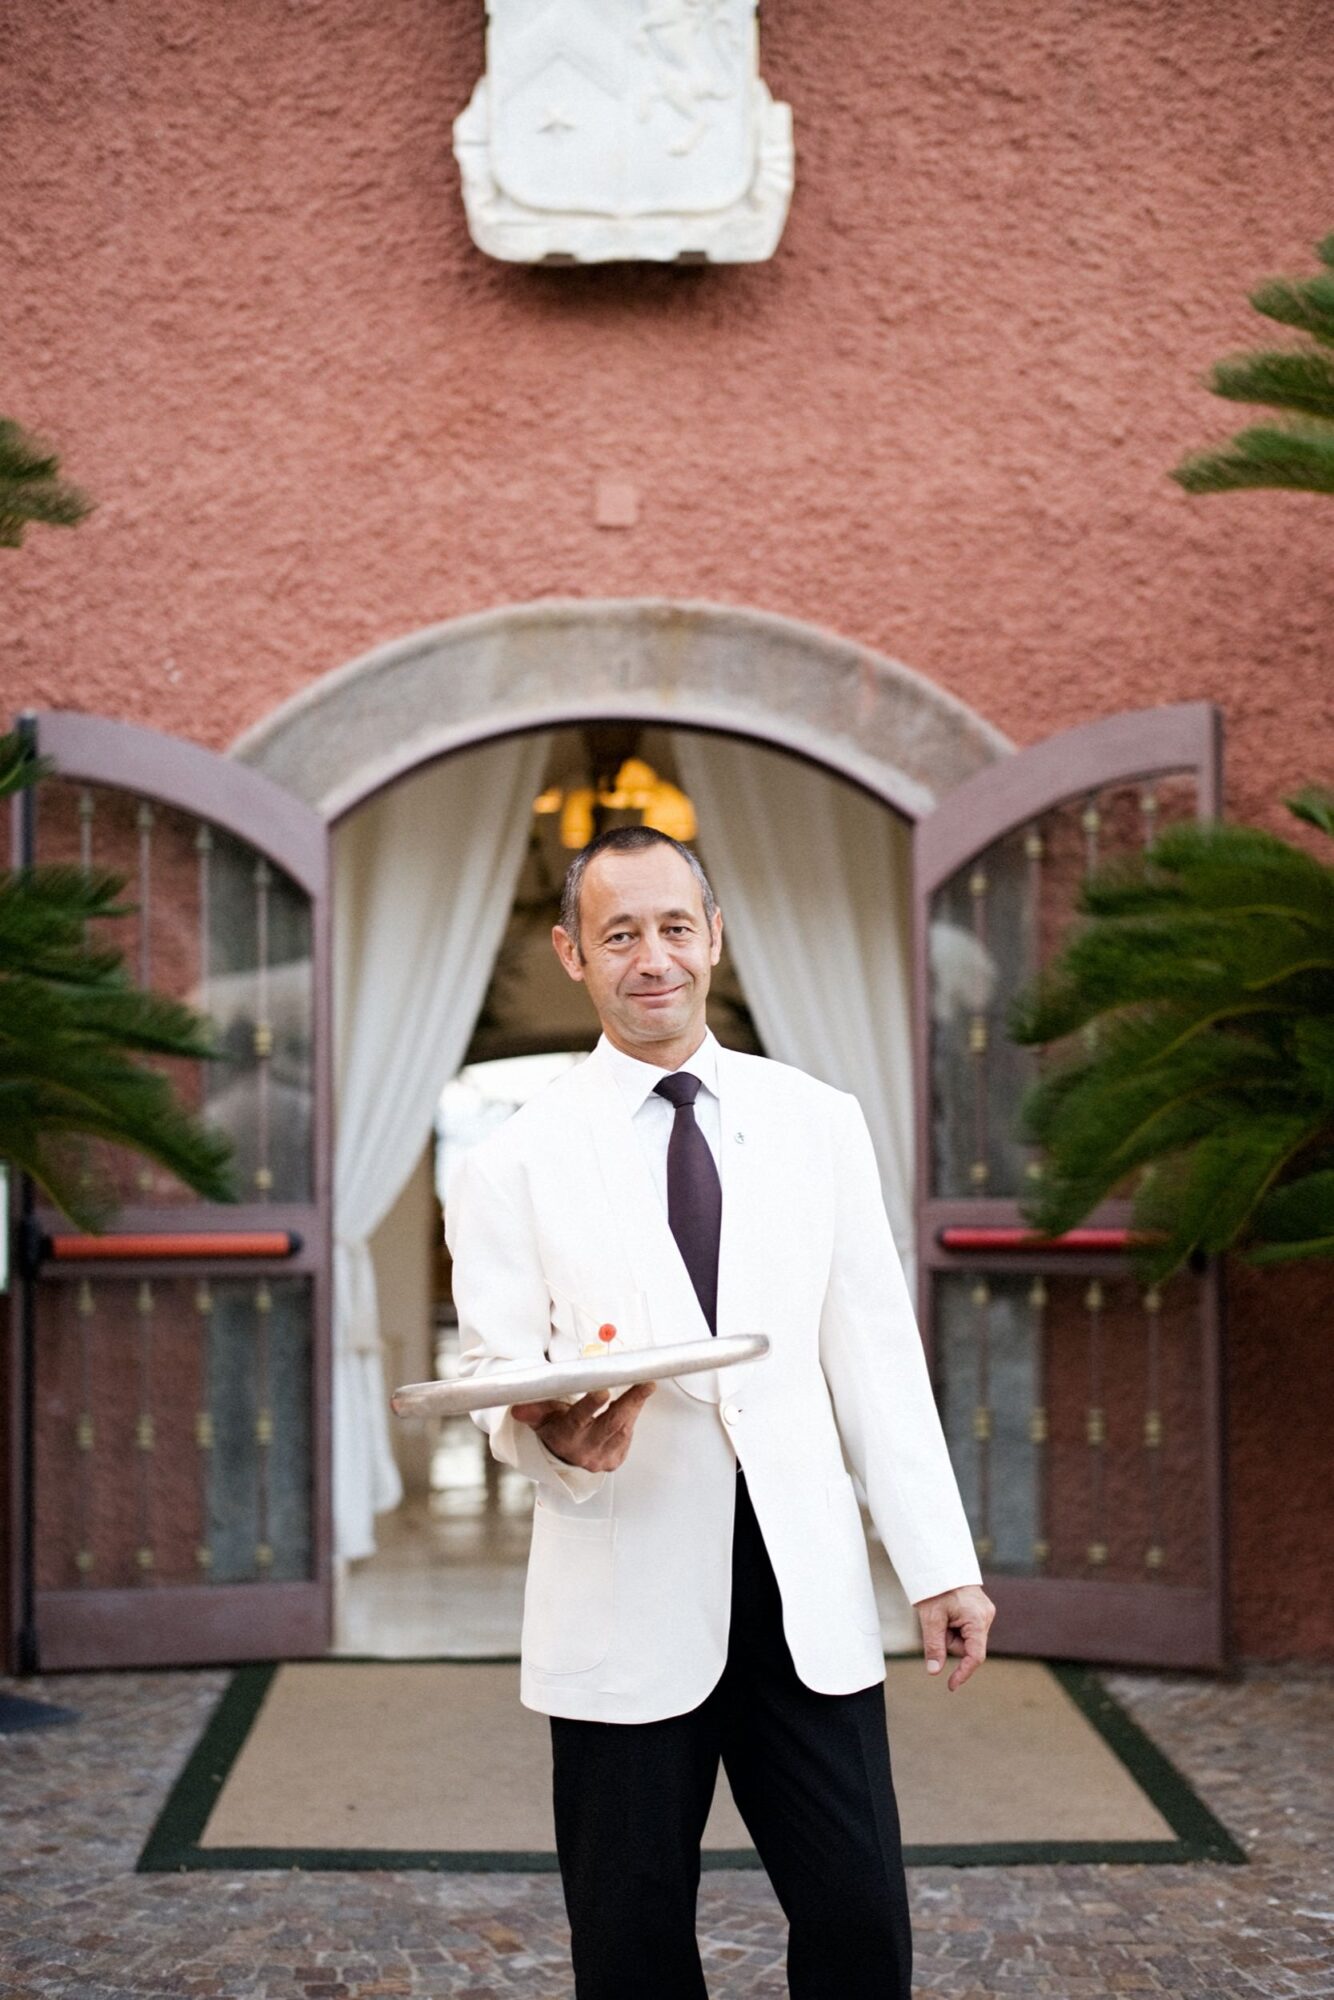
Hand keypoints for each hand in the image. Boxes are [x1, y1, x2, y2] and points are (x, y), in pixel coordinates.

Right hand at [510, 1381, 655, 1471]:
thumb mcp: (541, 1418)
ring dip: (635, 1406)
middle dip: (629, 1403)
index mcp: (565, 1437)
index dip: (590, 1406)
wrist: (564, 1456)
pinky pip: (628, 1437)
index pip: (578, 1420)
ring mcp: (601, 1458)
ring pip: (623, 1429)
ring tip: (645, 1386)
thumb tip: (518, 1408)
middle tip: (644, 1383)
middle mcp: (584, 1451)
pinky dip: (633, 1418)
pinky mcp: (614, 1460)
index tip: (603, 1391)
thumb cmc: (555, 1428)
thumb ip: (533, 1410)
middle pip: (610, 1425)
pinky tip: (635, 1402)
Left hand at [915, 1583, 995, 1691]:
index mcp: (977, 1619)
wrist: (940, 1563)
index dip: (963, 1673)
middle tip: (937, 1622)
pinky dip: (955, 1627)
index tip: (951, 1685)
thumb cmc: (936, 1589)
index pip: (975, 1656)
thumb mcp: (931, 1618)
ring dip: (951, 1633)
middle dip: (949, 1641)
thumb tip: (934, 1671)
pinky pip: (967, 1630)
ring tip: (943, 1613)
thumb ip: (934, 1645)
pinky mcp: (981, 1611)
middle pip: (967, 1647)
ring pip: (966, 1639)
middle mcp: (986, 1617)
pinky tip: (949, 1613)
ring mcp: (985, 1613)